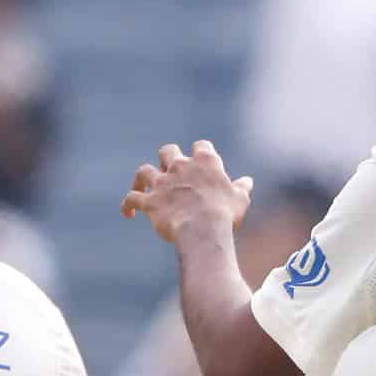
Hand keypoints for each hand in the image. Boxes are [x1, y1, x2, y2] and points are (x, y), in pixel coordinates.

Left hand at [121, 140, 253, 245]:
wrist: (203, 229)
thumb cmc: (225, 214)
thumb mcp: (240, 199)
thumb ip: (241, 187)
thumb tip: (247, 181)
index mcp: (205, 161)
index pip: (201, 146)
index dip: (200, 153)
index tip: (201, 162)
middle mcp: (180, 166)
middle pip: (168, 150)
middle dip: (167, 159)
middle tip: (169, 172)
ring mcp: (162, 183)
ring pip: (144, 171)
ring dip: (142, 179)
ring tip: (142, 188)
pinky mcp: (149, 201)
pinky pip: (131, 198)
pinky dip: (127, 205)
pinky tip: (128, 213)